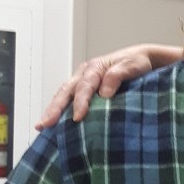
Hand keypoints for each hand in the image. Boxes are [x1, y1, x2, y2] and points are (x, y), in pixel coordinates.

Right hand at [35, 44, 161, 129]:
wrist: (140, 58)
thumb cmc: (137, 62)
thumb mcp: (132, 66)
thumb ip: (118, 76)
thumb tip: (104, 93)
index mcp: (95, 68)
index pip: (84, 86)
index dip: (80, 102)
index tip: (77, 117)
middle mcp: (85, 73)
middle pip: (66, 90)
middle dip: (55, 108)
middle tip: (46, 124)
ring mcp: (82, 80)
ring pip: (63, 94)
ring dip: (52, 110)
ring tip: (42, 126)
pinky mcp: (85, 88)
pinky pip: (69, 98)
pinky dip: (60, 109)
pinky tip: (55, 123)